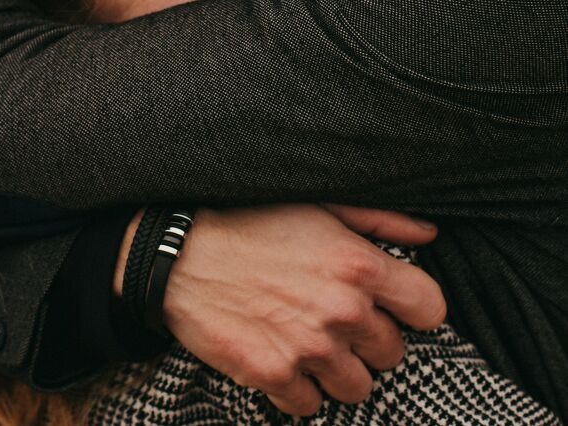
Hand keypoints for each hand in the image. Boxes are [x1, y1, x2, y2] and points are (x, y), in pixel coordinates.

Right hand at [162, 203, 445, 416]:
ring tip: (310, 338)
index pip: (430, 309)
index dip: (414, 307)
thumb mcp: (320, 204)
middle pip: (393, 353)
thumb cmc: (252, 220)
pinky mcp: (275, 376)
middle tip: (337, 317)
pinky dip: (300, 387)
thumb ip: (380, 219)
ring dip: (339, 368)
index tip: (393, 304)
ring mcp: (309, 348)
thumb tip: (429, 233)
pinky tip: (282, 354)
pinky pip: (311, 406)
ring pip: (357, 388)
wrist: (181, 253)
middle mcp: (342, 311)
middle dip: (370, 338)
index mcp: (359, 265)